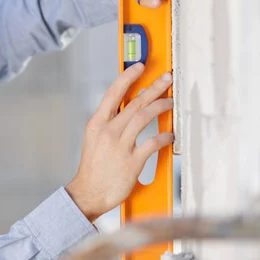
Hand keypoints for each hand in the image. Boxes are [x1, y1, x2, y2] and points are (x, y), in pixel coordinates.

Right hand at [66, 63, 173, 221]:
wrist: (88, 193)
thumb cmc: (92, 168)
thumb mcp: (93, 139)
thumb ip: (108, 123)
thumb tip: (127, 109)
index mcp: (97, 124)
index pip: (113, 93)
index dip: (128, 77)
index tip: (140, 67)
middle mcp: (108, 131)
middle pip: (134, 102)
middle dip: (153, 88)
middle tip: (167, 79)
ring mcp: (120, 146)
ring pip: (144, 117)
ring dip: (160, 106)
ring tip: (170, 101)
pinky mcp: (132, 161)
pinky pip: (152, 143)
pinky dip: (164, 137)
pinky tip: (170, 135)